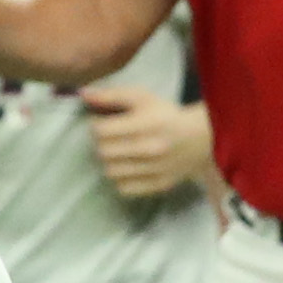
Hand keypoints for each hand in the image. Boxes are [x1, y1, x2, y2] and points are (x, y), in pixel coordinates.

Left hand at [78, 82, 212, 200]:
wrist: (200, 138)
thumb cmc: (165, 115)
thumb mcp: (141, 97)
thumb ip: (110, 95)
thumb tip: (82, 94)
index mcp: (145, 124)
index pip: (101, 131)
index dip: (95, 125)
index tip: (101, 123)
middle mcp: (150, 148)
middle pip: (103, 152)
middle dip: (101, 143)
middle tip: (108, 138)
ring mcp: (155, 169)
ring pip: (111, 171)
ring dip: (109, 162)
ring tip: (117, 153)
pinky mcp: (159, 184)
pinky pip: (124, 188)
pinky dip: (121, 179)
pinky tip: (127, 167)